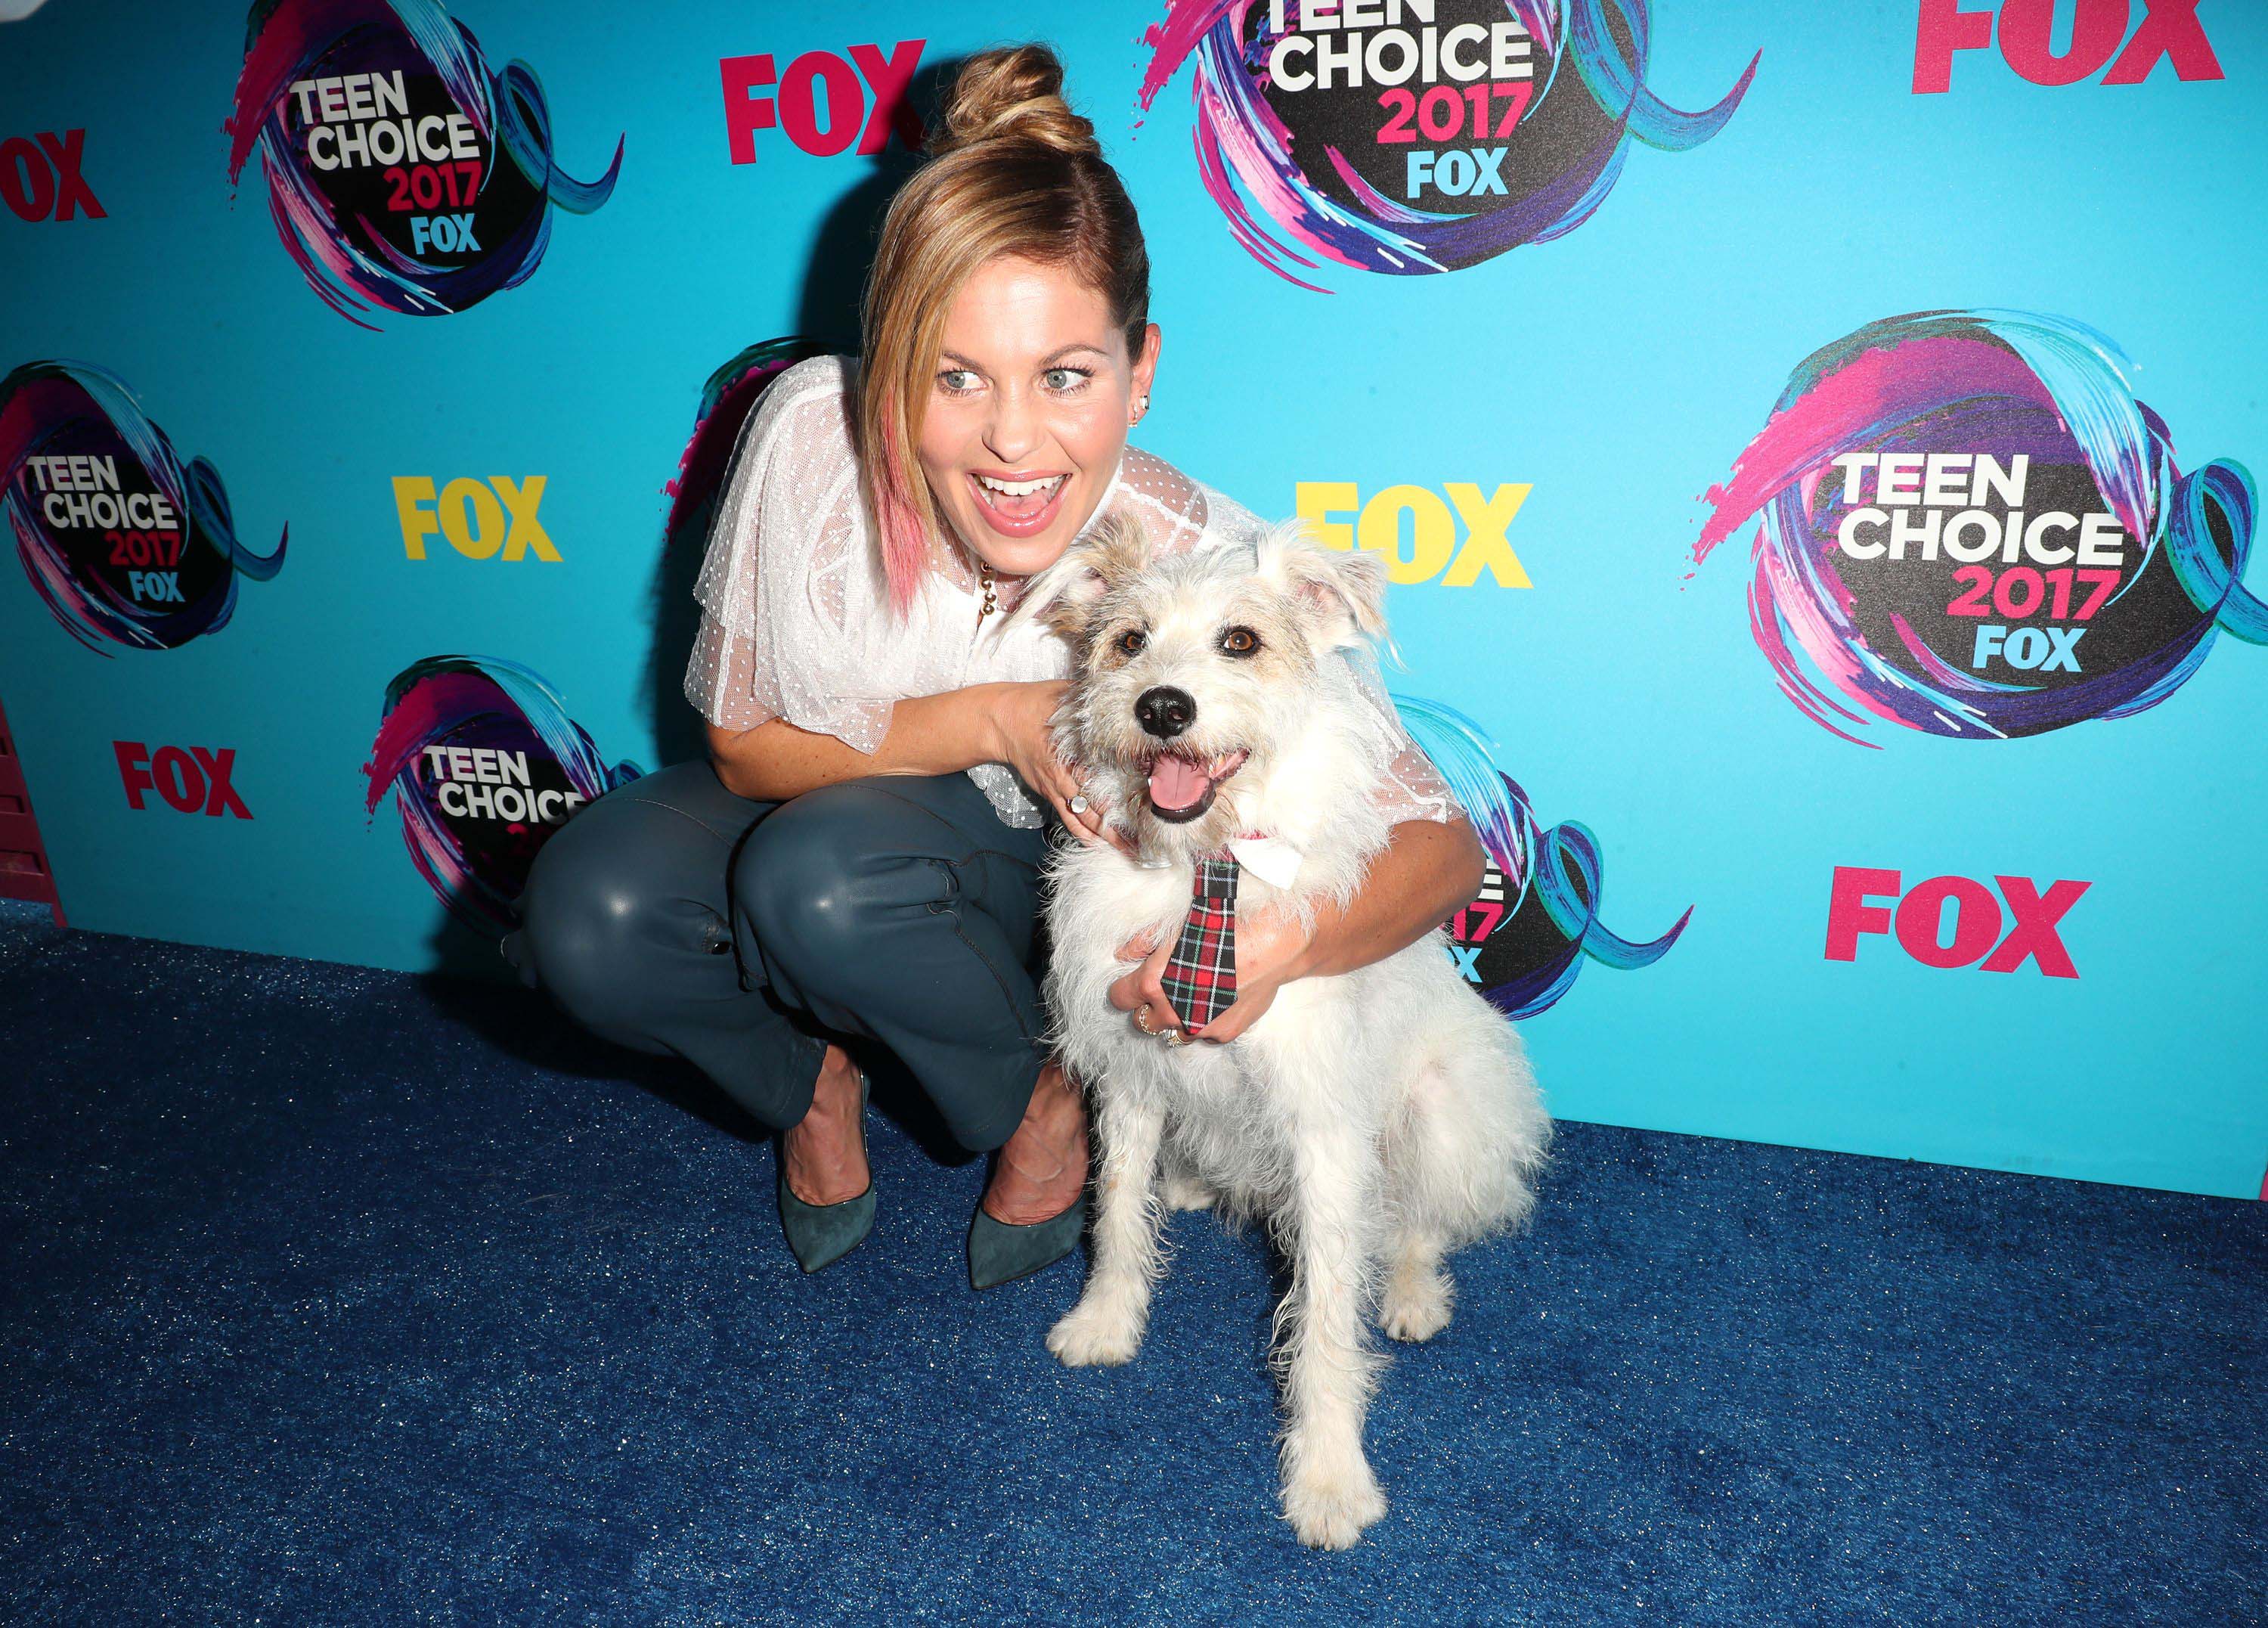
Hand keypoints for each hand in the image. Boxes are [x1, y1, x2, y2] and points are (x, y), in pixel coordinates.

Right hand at [988, 681, 1134, 854]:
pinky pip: (1068, 818)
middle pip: (1097, 805)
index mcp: (1071, 750)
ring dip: (1106, 836)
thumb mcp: (1063, 694)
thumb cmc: (1034, 703)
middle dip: (1121, 824)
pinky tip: (1099, 846)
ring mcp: (1057, 787)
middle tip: (1146, 839)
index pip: (1103, 774)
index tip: (1148, 802)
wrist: (1000, 720)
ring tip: (1129, 850)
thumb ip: (1090, 698)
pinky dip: (1083, 833)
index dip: (1125, 790)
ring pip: (1085, 818)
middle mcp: (1065, 774)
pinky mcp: (1050, 793)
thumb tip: (1119, 691)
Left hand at [1107, 902, 1315, 1044]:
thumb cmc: (1224, 925)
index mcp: (1153, 984)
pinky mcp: (1223, 1033)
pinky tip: (1218, 998)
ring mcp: (1198, 1027)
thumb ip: (1144, 942)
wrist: (1273, 941)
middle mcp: (1171, 1012)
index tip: (1135, 981)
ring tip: (1194, 994)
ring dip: (1176, 1018)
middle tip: (1167, 985)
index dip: (1125, 988)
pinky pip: (1203, 1034)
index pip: (1119, 999)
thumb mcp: (1177, 925)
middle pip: (1142, 1022)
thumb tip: (1124, 954)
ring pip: (1172, 1033)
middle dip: (1149, 1006)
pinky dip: (1204, 1021)